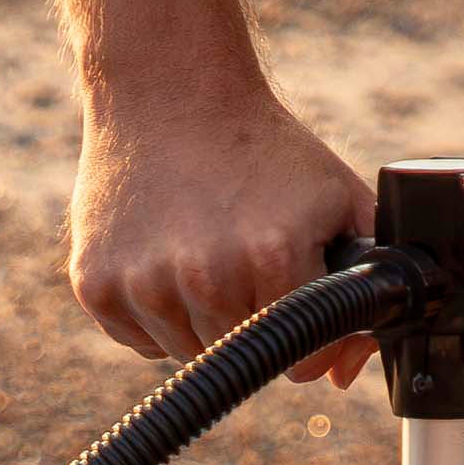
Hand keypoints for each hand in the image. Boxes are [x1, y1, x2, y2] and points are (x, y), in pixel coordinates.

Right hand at [70, 86, 377, 386]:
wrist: (168, 88)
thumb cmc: (263, 149)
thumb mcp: (338, 199)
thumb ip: (367, 285)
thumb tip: (340, 376)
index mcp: (272, 256)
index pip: (300, 364)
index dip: (304, 338)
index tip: (289, 294)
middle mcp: (205, 277)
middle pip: (241, 360)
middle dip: (250, 322)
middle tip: (241, 256)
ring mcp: (144, 284)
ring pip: (187, 354)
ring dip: (199, 320)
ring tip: (200, 249)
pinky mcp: (96, 286)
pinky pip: (139, 339)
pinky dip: (153, 313)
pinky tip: (161, 253)